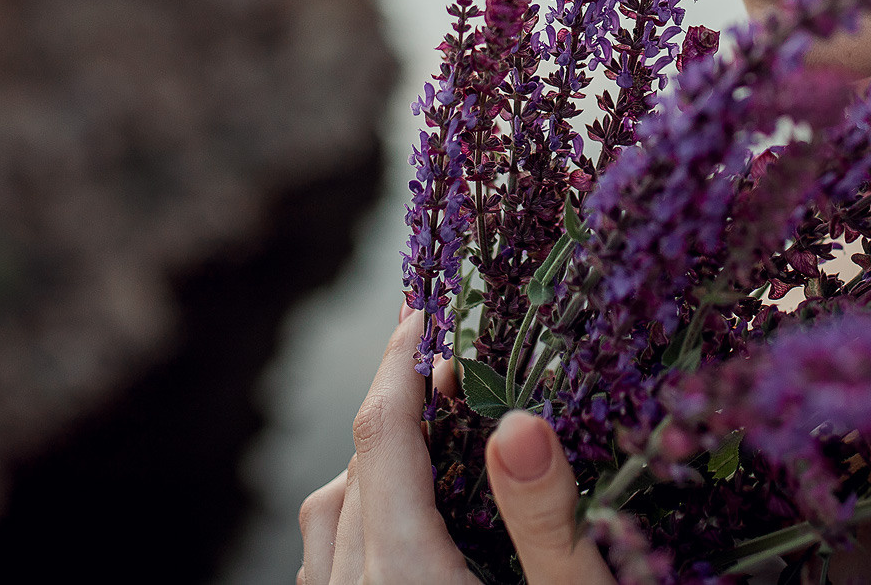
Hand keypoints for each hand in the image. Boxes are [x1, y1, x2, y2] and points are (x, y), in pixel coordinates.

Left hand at [298, 309, 615, 584]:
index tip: (422, 313)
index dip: (399, 363)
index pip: (382, 435)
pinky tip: (407, 520)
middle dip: (404, 412)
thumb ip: (543, 520)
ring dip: (374, 468)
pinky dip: (359, 521)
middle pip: (359, 470)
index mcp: (405, 573)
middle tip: (460, 377)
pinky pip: (327, 561)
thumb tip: (521, 424)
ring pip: (332, 514)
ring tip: (436, 444)